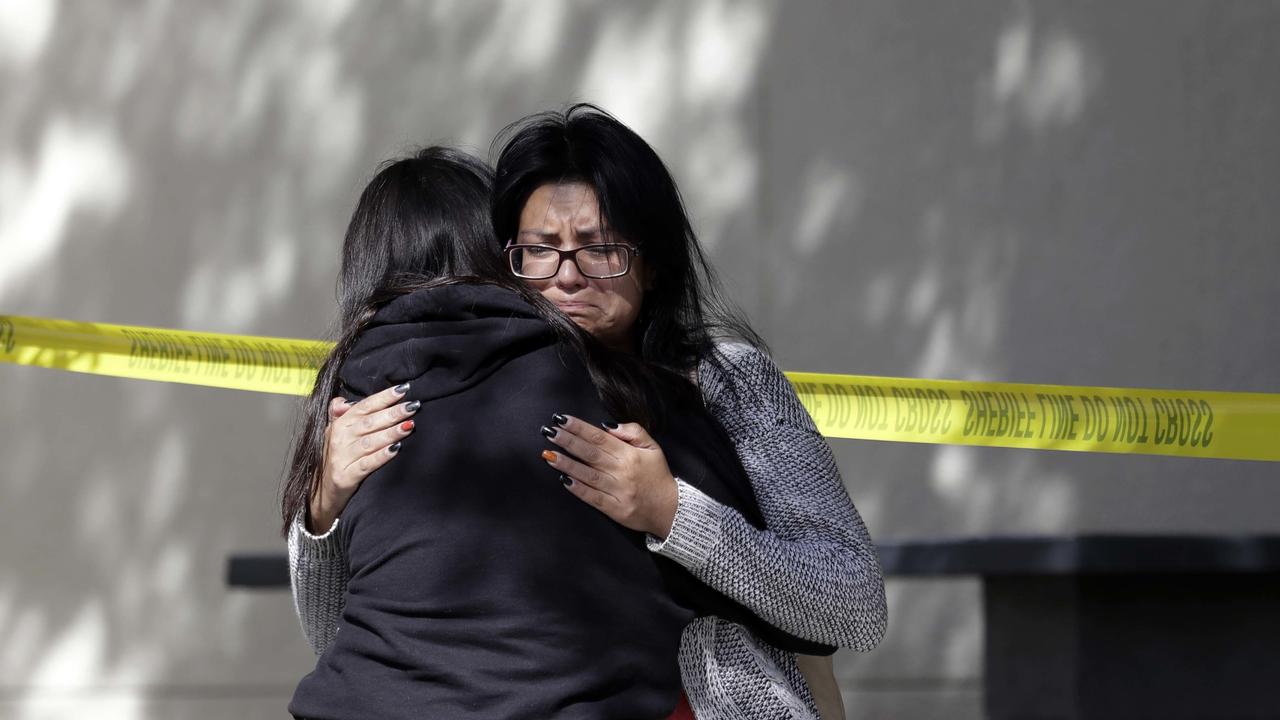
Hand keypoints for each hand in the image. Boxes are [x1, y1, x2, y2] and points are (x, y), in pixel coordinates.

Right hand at [308, 383, 418, 533]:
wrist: (322, 493)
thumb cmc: (336, 459)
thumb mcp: (334, 434)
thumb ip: (340, 415)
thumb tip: (344, 401)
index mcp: (339, 425)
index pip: (364, 406)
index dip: (384, 397)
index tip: (404, 389)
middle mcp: (339, 438)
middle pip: (370, 422)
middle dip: (393, 413)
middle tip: (413, 407)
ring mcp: (342, 458)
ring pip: (370, 441)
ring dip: (391, 432)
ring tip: (409, 425)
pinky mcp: (346, 476)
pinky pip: (367, 464)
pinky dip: (382, 456)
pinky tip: (396, 449)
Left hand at [539, 414, 677, 537]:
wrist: (671, 509)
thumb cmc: (657, 475)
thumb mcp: (653, 447)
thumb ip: (633, 432)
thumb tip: (607, 426)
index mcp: (630, 454)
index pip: (600, 437)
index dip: (579, 428)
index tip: (561, 419)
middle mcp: (623, 471)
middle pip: (590, 453)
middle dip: (567, 441)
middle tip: (549, 432)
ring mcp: (618, 491)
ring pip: (588, 475)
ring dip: (567, 464)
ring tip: (548, 455)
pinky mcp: (615, 509)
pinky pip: (593, 498)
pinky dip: (578, 489)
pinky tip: (563, 480)